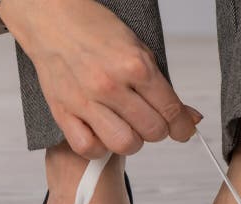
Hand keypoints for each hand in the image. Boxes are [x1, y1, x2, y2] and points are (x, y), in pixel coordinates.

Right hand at [0, 0, 200, 158]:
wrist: (51, 18)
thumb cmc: (94, 30)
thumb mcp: (138, 50)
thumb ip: (162, 86)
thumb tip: (189, 116)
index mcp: (134, 65)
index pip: (170, 110)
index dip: (183, 126)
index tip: (184, 131)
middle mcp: (111, 85)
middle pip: (152, 131)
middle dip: (158, 130)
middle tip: (150, 121)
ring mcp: (85, 101)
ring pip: (125, 144)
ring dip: (132, 140)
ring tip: (127, 128)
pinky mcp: (63, 112)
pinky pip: (89, 148)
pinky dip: (99, 147)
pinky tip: (102, 133)